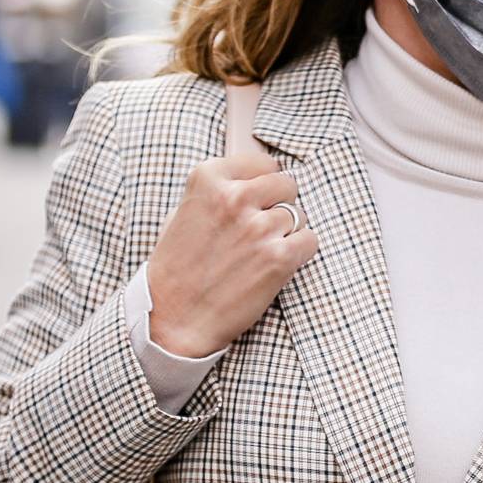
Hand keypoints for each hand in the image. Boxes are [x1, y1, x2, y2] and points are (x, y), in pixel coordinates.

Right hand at [147, 154, 315, 356]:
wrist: (171, 319)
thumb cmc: (177, 268)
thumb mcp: (184, 212)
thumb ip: (220, 190)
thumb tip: (257, 176)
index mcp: (208, 179)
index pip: (263, 163)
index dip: (263, 184)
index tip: (257, 200)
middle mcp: (234, 198)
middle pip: (287, 184)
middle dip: (278, 205)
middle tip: (261, 229)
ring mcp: (257, 227)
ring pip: (299, 214)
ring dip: (287, 232)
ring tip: (260, 253)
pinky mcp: (278, 257)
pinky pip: (310, 239)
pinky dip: (299, 252)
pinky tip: (276, 265)